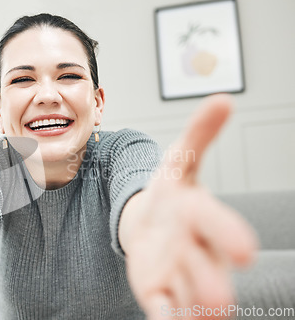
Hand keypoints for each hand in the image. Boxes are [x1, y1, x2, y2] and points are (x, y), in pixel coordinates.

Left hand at [123, 94, 257, 318]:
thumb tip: (222, 100)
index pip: (216, 223)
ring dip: (192, 310)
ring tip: (197, 318)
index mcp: (200, 216)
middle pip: (206, 268)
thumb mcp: (179, 162)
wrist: (152, 224)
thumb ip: (199, 136)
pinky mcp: (160, 292)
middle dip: (211, 284)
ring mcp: (179, 274)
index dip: (229, 234)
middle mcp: (196, 249)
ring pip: (189, 296)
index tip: (245, 252)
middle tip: (218, 305)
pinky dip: (167, 318)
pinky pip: (165, 309)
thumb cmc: (171, 196)